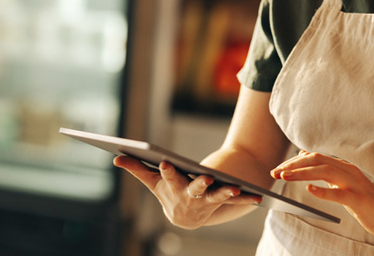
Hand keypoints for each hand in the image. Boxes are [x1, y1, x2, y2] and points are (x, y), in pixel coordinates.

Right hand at [114, 156, 261, 229]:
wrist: (186, 216)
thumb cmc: (168, 192)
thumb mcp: (154, 181)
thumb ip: (137, 168)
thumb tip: (116, 157)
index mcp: (173, 187)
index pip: (168, 177)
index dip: (167, 170)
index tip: (165, 162)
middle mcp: (190, 196)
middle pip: (194, 188)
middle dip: (199, 184)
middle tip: (205, 177)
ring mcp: (207, 201)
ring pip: (216, 196)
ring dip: (225, 193)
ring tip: (235, 189)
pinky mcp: (221, 202)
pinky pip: (234, 200)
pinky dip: (245, 199)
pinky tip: (257, 198)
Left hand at [269, 151, 373, 237]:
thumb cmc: (363, 200)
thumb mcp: (342, 183)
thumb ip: (326, 171)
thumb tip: (304, 158)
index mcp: (342, 166)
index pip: (313, 157)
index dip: (293, 162)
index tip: (277, 169)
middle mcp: (347, 170)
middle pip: (316, 160)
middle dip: (293, 165)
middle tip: (275, 172)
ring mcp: (353, 184)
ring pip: (325, 171)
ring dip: (302, 173)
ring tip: (285, 177)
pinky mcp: (358, 199)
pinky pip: (339, 194)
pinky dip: (323, 191)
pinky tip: (310, 191)